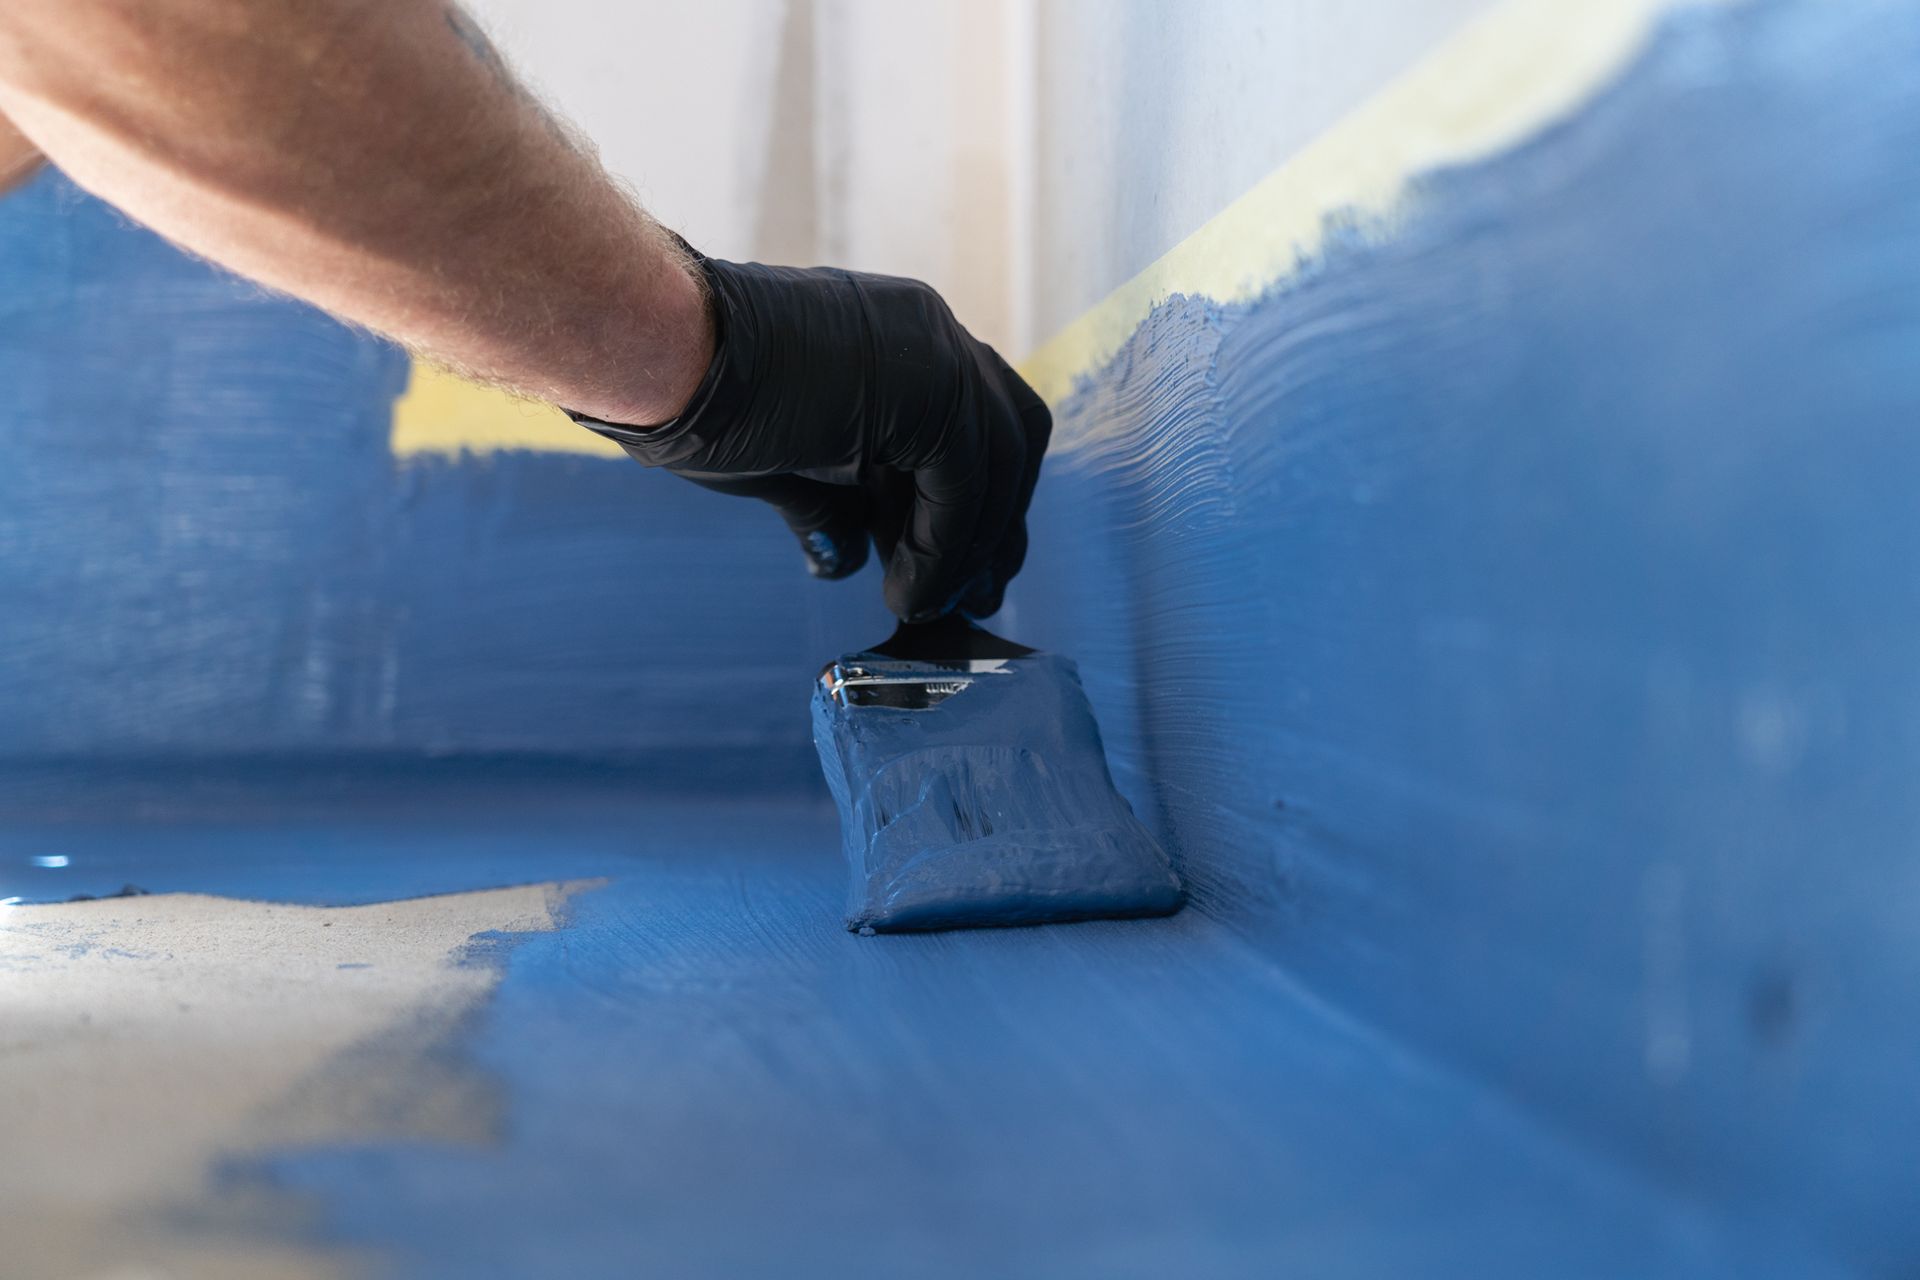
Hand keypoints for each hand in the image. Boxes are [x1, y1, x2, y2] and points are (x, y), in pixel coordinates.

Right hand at [569, 250, 1050, 621]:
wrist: (660, 351)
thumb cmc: (696, 395)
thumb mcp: (784, 459)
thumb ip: (833, 501)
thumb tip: (846, 556)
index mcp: (902, 339)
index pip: (979, 423)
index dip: (979, 505)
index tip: (964, 573)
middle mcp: (931, 332)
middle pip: (1010, 436)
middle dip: (994, 526)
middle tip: (974, 597)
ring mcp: (934, 349)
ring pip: (997, 464)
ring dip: (965, 548)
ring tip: (921, 605)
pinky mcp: (928, 383)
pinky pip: (963, 483)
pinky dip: (943, 547)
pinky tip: (905, 590)